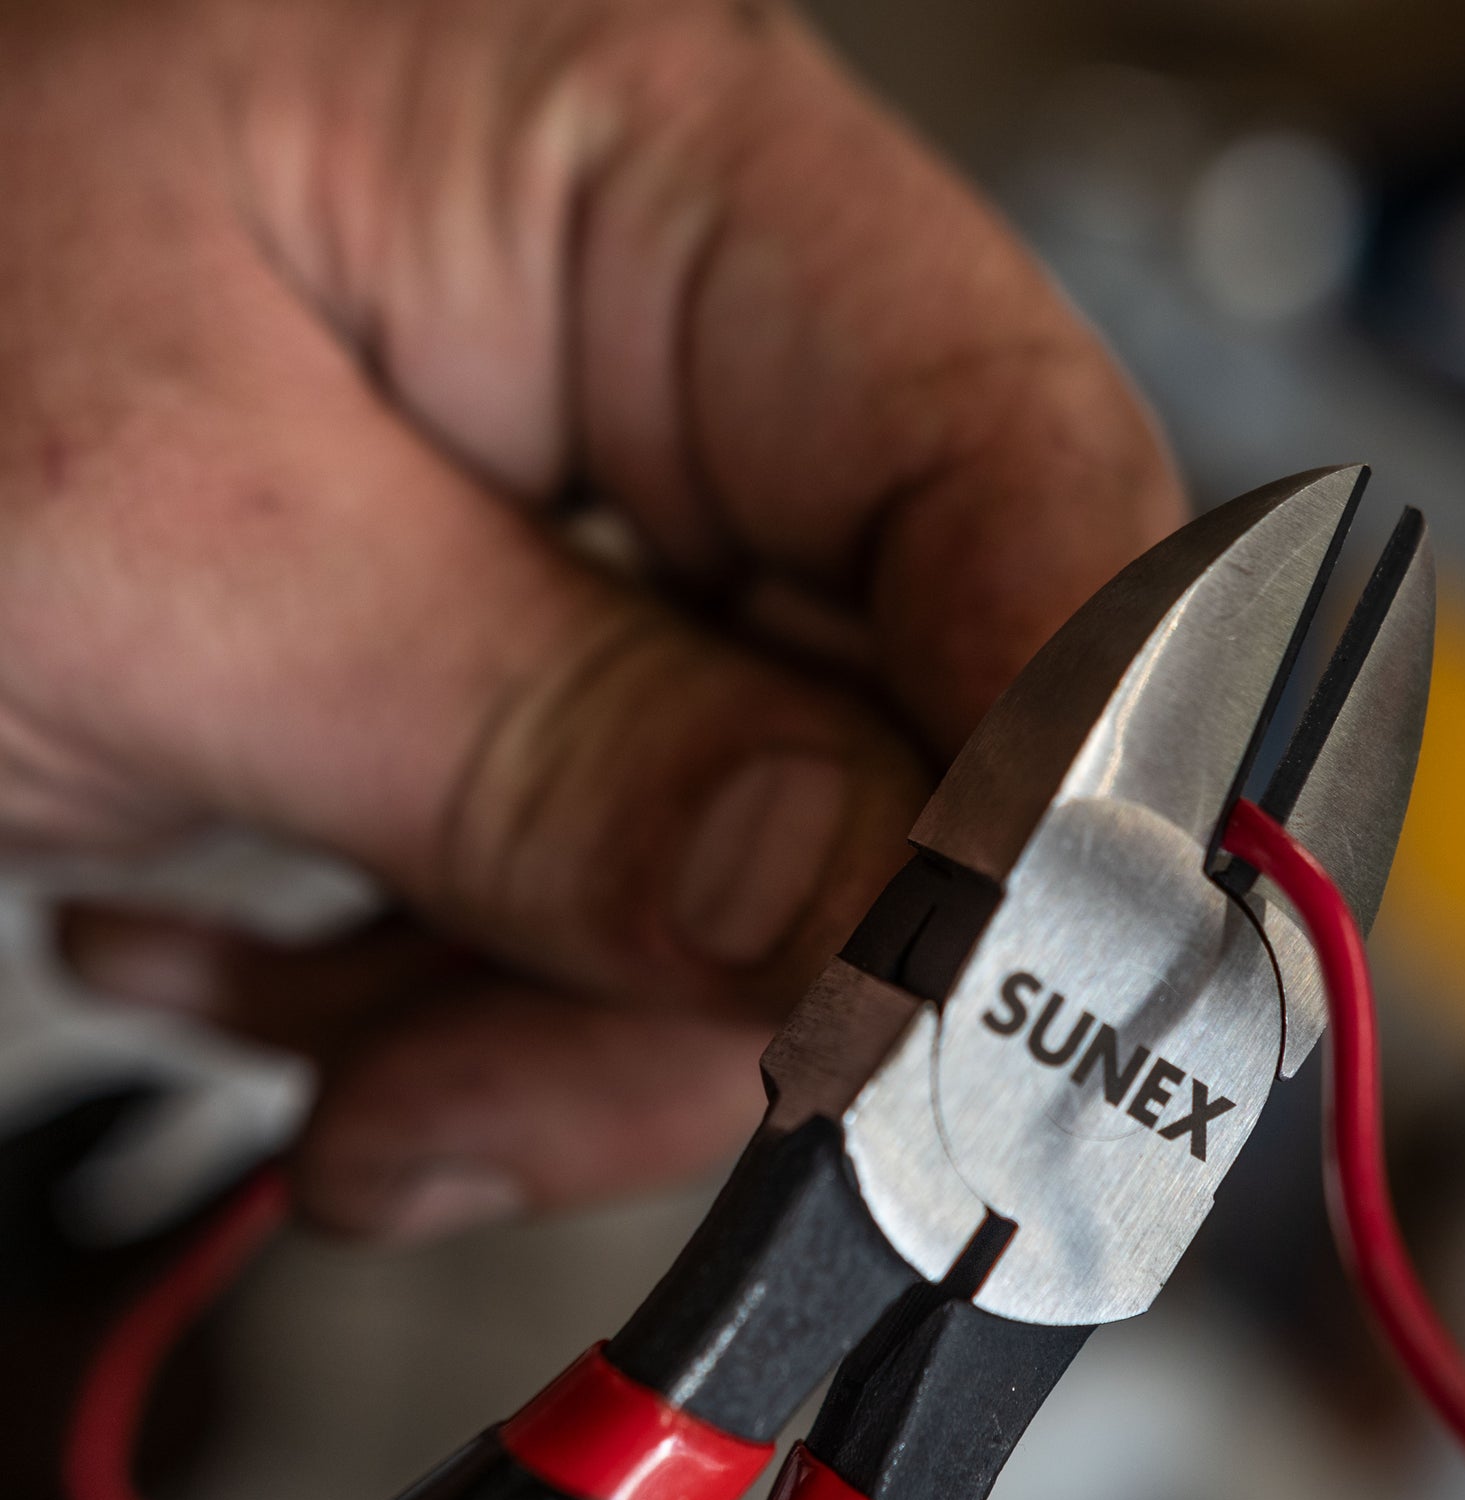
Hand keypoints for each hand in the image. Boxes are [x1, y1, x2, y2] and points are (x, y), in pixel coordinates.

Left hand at [7, 0, 1181, 1239]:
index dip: (1053, 775)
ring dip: (593, 1029)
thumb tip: (870, 944)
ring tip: (367, 1092)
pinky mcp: (559, 661)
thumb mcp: (165, 553)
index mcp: (664, 175)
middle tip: (523, 1112)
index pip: (1025, 479)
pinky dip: (501, 1004)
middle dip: (756, 976)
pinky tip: (322, 1000)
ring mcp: (628, 518)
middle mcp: (693, 347)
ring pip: (789, 854)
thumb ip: (562, 759)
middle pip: (921, 715)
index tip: (976, 1028)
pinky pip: (650, 885)